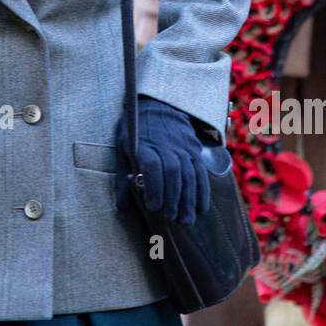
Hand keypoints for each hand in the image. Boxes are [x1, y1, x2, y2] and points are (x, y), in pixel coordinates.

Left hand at [116, 96, 211, 225]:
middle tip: (170, 218)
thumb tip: (122, 206)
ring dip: (189, 199)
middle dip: (173, 198)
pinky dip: (202, 191)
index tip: (153, 206)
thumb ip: (122, 178)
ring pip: (189, 173)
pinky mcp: (194, 150)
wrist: (157, 105)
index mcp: (143, 143)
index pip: (152, 165)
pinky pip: (201, 172)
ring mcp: (182, 147)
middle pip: (173, 172)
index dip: (154, 187)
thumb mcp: (123, 149)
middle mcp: (165, 145)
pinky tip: (201, 209)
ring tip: (185, 220)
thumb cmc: (136, 132)